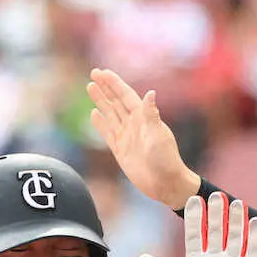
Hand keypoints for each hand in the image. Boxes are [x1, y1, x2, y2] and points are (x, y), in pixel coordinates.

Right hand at [87, 68, 200, 207]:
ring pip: (110, 114)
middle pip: (116, 101)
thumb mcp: (158, 136)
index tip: (102, 72)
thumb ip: (151, 115)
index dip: (114, 83)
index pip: (125, 95)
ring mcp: (127, 137)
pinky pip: (108, 133)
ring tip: (90, 87)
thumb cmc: (166, 160)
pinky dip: (100, 123)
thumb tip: (150, 93)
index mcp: (144, 117)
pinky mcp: (121, 150)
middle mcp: (134, 124)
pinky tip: (93, 114)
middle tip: (93, 74)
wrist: (166, 184)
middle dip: (105, 88)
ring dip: (100, 101)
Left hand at [138, 192, 256, 256]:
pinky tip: (255, 221)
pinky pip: (256, 251)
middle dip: (216, 213)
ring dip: (236, 220)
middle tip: (216, 194)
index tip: (193, 200)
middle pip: (216, 231)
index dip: (194, 218)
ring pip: (236, 237)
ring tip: (236, 203)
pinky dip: (256, 237)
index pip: (195, 235)